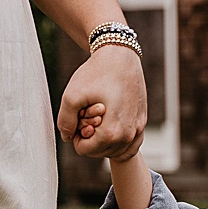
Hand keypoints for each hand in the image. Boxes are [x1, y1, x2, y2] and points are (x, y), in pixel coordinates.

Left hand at [58, 44, 147, 158]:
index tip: (80, 115)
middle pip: (99, 152)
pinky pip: (129, 145)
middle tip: (90, 113)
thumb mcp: (71, 95)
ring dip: (103, 137)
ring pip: (113, 149)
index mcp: (111, 133)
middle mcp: (128, 135)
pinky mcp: (142, 123)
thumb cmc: (97, 74)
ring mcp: (138, 130)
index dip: (76, 134)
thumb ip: (64, 121)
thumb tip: (67, 137)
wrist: (120, 56)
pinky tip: (111, 122)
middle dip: (90, 136)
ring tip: (101, 115)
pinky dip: (117, 139)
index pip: (84, 150)